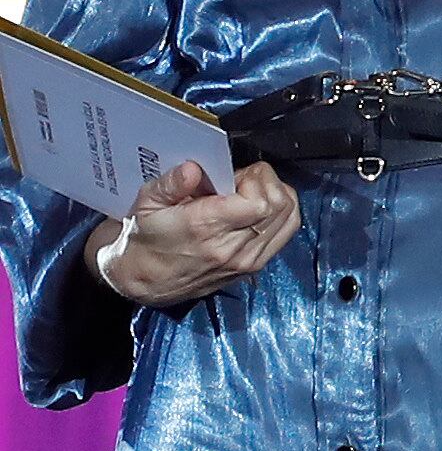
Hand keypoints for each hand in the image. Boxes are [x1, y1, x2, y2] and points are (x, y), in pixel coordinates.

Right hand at [94, 160, 299, 306]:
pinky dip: (282, 214)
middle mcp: (232, 247)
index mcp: (206, 228)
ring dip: (277, 197)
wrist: (144, 281)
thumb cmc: (145, 239)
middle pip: (279, 206)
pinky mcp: (254, 266)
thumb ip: (170, 184)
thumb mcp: (145, 205)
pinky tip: (260, 208)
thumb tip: (193, 169)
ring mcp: (247, 260)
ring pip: (289, 218)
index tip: (236, 176)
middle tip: (243, 181)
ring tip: (250, 193)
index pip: (260, 201)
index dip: (255, 179)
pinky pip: (286, 233)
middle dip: (267, 183)